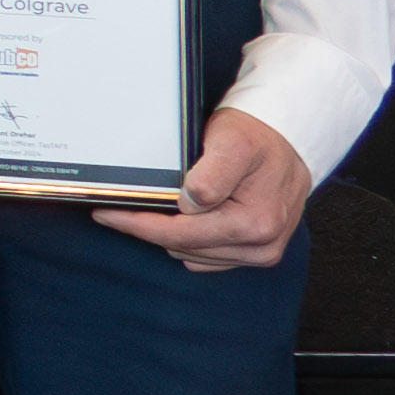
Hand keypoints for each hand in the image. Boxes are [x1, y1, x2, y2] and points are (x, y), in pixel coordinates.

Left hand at [119, 110, 314, 267]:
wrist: (287, 139)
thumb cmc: (257, 137)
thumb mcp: (232, 143)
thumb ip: (211, 175)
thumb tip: (188, 203)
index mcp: (254, 223)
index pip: (179, 234)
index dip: (138, 223)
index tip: (107, 213)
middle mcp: (262, 245)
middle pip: (182, 247)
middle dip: (149, 228)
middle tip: (117, 210)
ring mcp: (262, 252)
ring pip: (193, 255)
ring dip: (171, 234)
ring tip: (158, 207)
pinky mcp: (258, 252)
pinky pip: (208, 257)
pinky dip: (190, 240)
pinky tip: (184, 219)